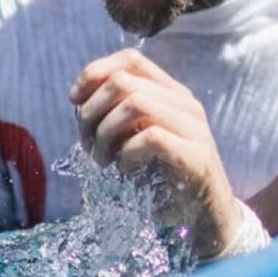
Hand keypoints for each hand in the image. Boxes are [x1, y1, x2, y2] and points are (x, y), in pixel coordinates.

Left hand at [71, 48, 245, 256]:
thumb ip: (114, 115)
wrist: (203, 217)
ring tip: (103, 160)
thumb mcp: (134, 138)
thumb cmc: (162, 177)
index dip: (94, 73)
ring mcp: (194, 128)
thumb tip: (77, 100)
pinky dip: (127, 154)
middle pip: (123, 81)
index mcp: (170, 93)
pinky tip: (125, 170)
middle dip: (92, 112)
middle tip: (88, 145)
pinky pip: (151, 137)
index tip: (74, 101)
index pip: (130, 59)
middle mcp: (185, 104)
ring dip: (106, 133)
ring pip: (135, 104)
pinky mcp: (196, 156)